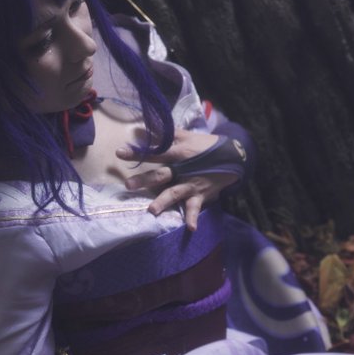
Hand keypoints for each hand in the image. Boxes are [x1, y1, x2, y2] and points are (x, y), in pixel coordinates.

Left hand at [119, 129, 238, 229]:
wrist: (233, 157)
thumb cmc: (204, 146)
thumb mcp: (186, 136)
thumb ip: (164, 133)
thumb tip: (140, 127)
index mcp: (178, 153)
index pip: (155, 152)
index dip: (138, 152)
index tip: (120, 153)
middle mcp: (183, 169)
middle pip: (161, 175)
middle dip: (146, 180)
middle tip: (128, 185)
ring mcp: (191, 184)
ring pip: (175, 193)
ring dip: (164, 201)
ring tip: (152, 210)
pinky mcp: (200, 196)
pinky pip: (195, 208)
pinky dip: (193, 217)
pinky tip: (190, 228)